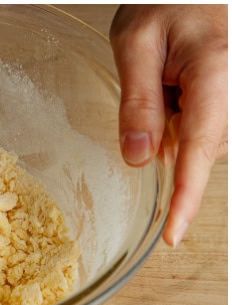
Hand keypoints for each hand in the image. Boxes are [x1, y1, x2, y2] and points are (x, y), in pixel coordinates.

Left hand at [110, 4, 227, 245]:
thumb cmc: (169, 2)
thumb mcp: (135, 41)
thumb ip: (137, 100)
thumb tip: (137, 158)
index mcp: (215, 74)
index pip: (199, 151)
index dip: (185, 198)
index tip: (173, 234)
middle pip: (200, 146)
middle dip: (169, 134)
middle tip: (157, 81)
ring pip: (205, 138)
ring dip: (178, 120)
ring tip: (170, 72)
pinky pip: (211, 124)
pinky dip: (188, 113)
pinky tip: (180, 80)